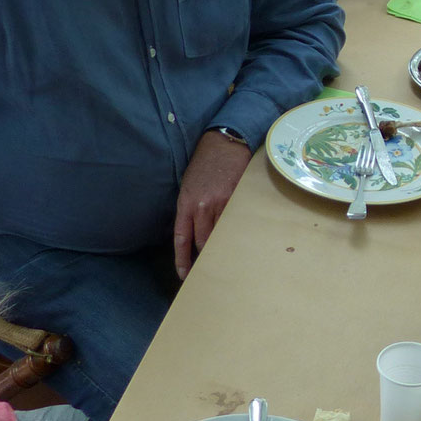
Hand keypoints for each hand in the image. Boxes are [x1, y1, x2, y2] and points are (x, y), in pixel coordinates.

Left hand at [172, 131, 253, 278]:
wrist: (223, 145)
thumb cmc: (204, 166)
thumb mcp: (188, 187)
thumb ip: (189, 210)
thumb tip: (193, 234)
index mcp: (186, 204)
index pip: (182, 238)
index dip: (182, 259)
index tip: (184, 275)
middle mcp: (201, 206)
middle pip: (203, 242)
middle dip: (205, 256)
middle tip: (208, 268)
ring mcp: (221, 204)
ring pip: (220, 235)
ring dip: (222, 245)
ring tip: (226, 256)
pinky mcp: (237, 200)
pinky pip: (235, 223)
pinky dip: (235, 232)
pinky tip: (239, 237)